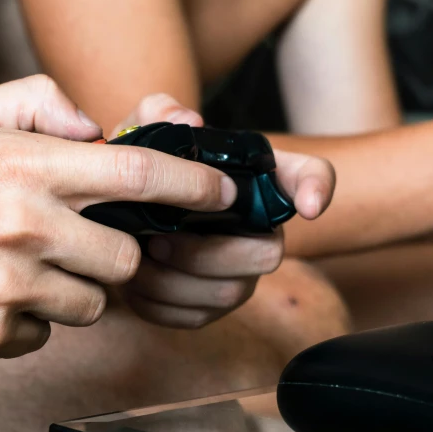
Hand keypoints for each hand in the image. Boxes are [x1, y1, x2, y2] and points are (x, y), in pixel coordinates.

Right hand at [0, 77, 236, 364]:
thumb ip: (37, 105)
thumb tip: (92, 126)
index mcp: (26, 166)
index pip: (136, 171)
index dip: (191, 183)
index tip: (222, 192)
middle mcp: (22, 225)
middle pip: (125, 258)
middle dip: (115, 253)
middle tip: (77, 239)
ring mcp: (5, 287)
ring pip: (90, 305)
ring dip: (71, 289)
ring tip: (19, 264)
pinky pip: (43, 336)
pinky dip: (30, 320)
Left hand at [112, 94, 335, 328]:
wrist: (114, 211)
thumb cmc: (140, 169)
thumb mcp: (142, 132)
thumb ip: (159, 113)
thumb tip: (187, 121)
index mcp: (254, 180)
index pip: (311, 176)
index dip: (318, 190)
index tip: (309, 206)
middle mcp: (259, 231)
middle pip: (269, 254)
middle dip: (209, 252)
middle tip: (158, 237)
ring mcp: (237, 273)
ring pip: (230, 293)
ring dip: (175, 281)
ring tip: (138, 256)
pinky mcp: (207, 307)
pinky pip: (195, 318)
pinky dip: (157, 304)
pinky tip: (131, 283)